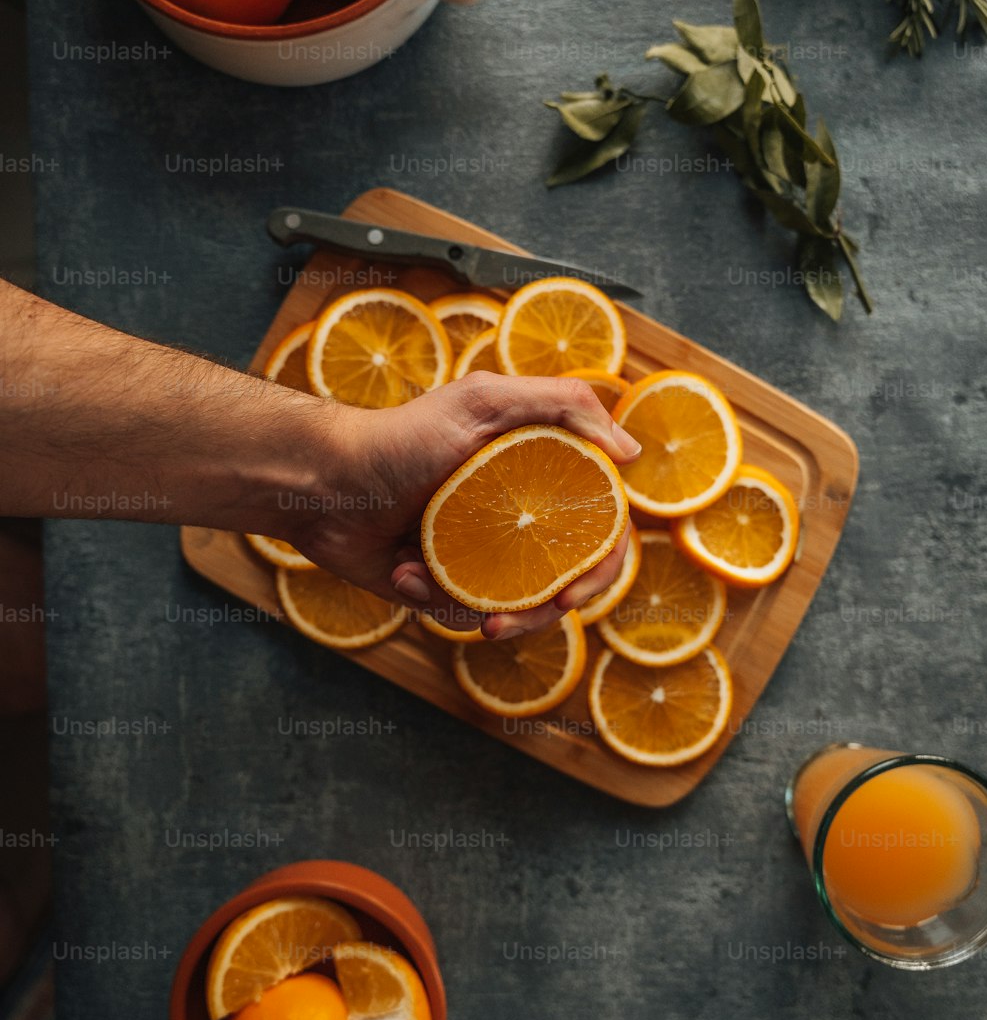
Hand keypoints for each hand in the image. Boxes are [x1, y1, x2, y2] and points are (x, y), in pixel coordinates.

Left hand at [293, 372, 641, 639]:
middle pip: (564, 582)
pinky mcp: (440, 585)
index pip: (598, 529)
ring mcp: (480, 556)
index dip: (599, 566)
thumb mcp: (483, 400)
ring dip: (482, 609)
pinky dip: (434, 600)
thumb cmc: (399, 437)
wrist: (321, 482)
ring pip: (516, 609)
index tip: (574, 589)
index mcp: (538, 477)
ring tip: (432, 584)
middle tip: (509, 618)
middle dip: (542, 610)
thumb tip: (632, 453)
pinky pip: (461, 615)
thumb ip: (563, 405)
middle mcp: (516, 519)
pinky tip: (404, 571)